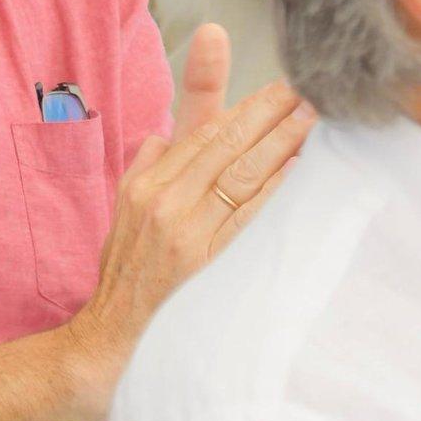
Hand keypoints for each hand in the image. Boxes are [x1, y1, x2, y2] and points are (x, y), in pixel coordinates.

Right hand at [65, 25, 315, 405]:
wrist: (108, 336)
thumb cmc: (123, 272)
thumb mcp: (124, 209)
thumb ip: (147, 166)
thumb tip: (165, 136)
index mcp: (146, 179)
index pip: (200, 130)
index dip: (241, 105)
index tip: (277, 84)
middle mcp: (160, 195)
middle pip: (223, 142)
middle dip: (267, 112)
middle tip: (307, 87)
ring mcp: (179, 225)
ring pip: (237, 172)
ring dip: (278, 142)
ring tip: (311, 117)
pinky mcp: (199, 257)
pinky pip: (241, 214)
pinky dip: (269, 188)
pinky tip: (294, 167)